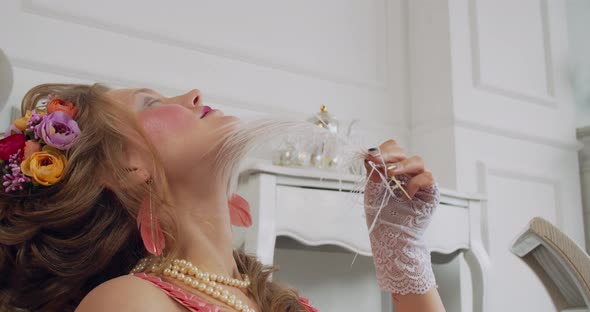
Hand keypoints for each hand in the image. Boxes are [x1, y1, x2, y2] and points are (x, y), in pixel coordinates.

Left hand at [363, 139, 439, 294]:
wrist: (392, 239)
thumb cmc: (382, 218)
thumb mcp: (372, 191)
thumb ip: (372, 173)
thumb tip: (370, 154)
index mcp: (392, 171)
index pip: (392, 149)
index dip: (382, 150)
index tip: (370, 155)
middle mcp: (407, 174)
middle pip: (403, 151)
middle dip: (390, 155)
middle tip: (378, 162)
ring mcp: (420, 182)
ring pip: (417, 161)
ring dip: (402, 164)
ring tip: (391, 172)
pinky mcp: (431, 193)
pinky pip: (428, 177)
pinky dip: (416, 182)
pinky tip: (407, 193)